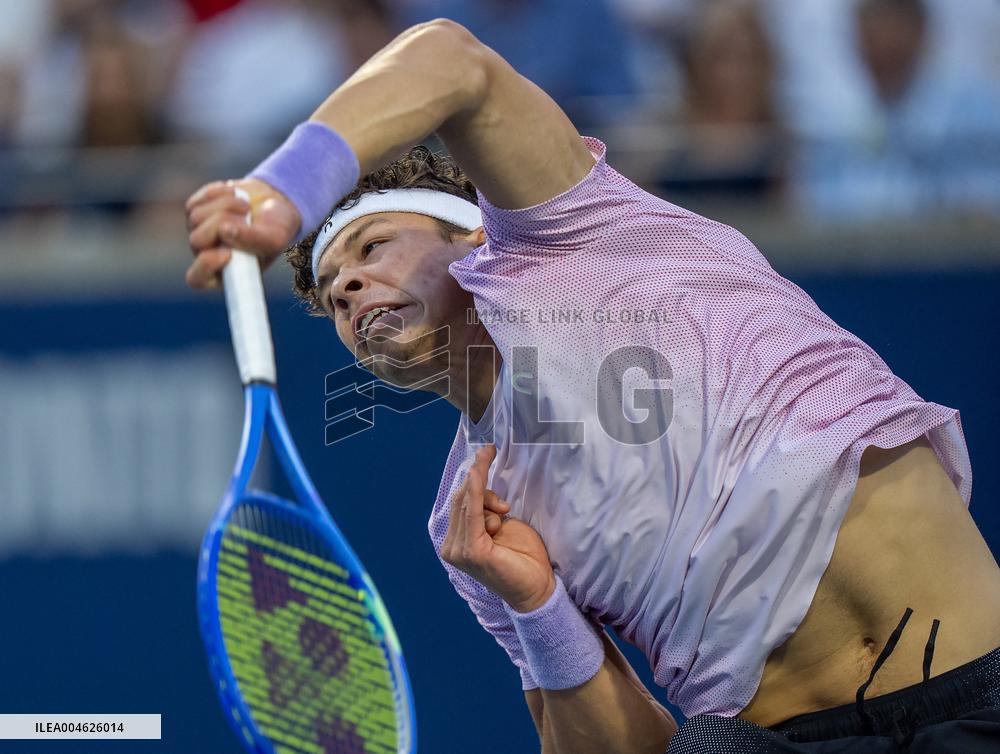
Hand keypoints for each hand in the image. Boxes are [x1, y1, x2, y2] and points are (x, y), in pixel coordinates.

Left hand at [185, 178, 301, 289]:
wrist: (272, 203)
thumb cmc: (275, 229)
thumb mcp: (275, 238)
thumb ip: (254, 240)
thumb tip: (225, 231)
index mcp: (223, 272)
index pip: (198, 279)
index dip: (207, 265)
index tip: (228, 254)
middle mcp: (205, 254)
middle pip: (197, 240)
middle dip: (223, 224)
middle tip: (246, 219)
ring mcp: (197, 231)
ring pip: (196, 217)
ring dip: (226, 207)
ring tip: (246, 208)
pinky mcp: (194, 208)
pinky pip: (197, 201)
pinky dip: (219, 195)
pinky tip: (235, 197)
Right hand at [441, 444, 555, 612]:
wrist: (537, 588)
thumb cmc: (522, 558)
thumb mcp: (502, 525)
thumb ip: (486, 510)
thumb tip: (478, 488)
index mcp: (457, 542)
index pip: (460, 502)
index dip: (473, 476)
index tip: (487, 451)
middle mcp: (452, 547)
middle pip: (462, 499)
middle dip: (481, 484)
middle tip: (496, 473)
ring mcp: (459, 551)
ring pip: (468, 503)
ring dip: (488, 498)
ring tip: (504, 513)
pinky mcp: (472, 551)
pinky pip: (472, 513)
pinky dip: (475, 492)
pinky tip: (477, 474)